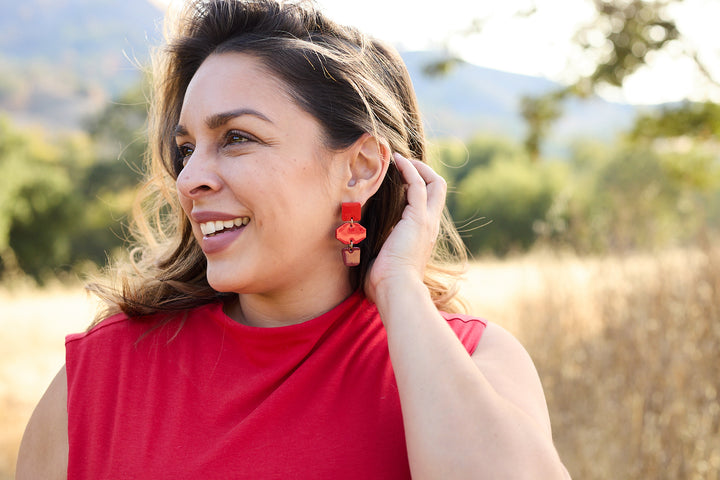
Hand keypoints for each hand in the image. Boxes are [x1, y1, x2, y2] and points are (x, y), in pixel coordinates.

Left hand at [364, 153, 446, 303]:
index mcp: (423, 235)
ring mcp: (427, 221)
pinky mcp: (418, 218)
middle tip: (403, 164)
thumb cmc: (384, 283)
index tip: (399, 178)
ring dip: (417, 167)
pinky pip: (418, 185)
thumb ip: (376, 246)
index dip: (417, 186)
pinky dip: (409, 170)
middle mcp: (430, 226)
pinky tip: (396, 161)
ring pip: (434, 183)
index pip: (429, 203)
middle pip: (438, 189)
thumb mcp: (381, 258)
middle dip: (423, 172)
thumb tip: (355, 243)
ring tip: (399, 158)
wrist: (395, 290)